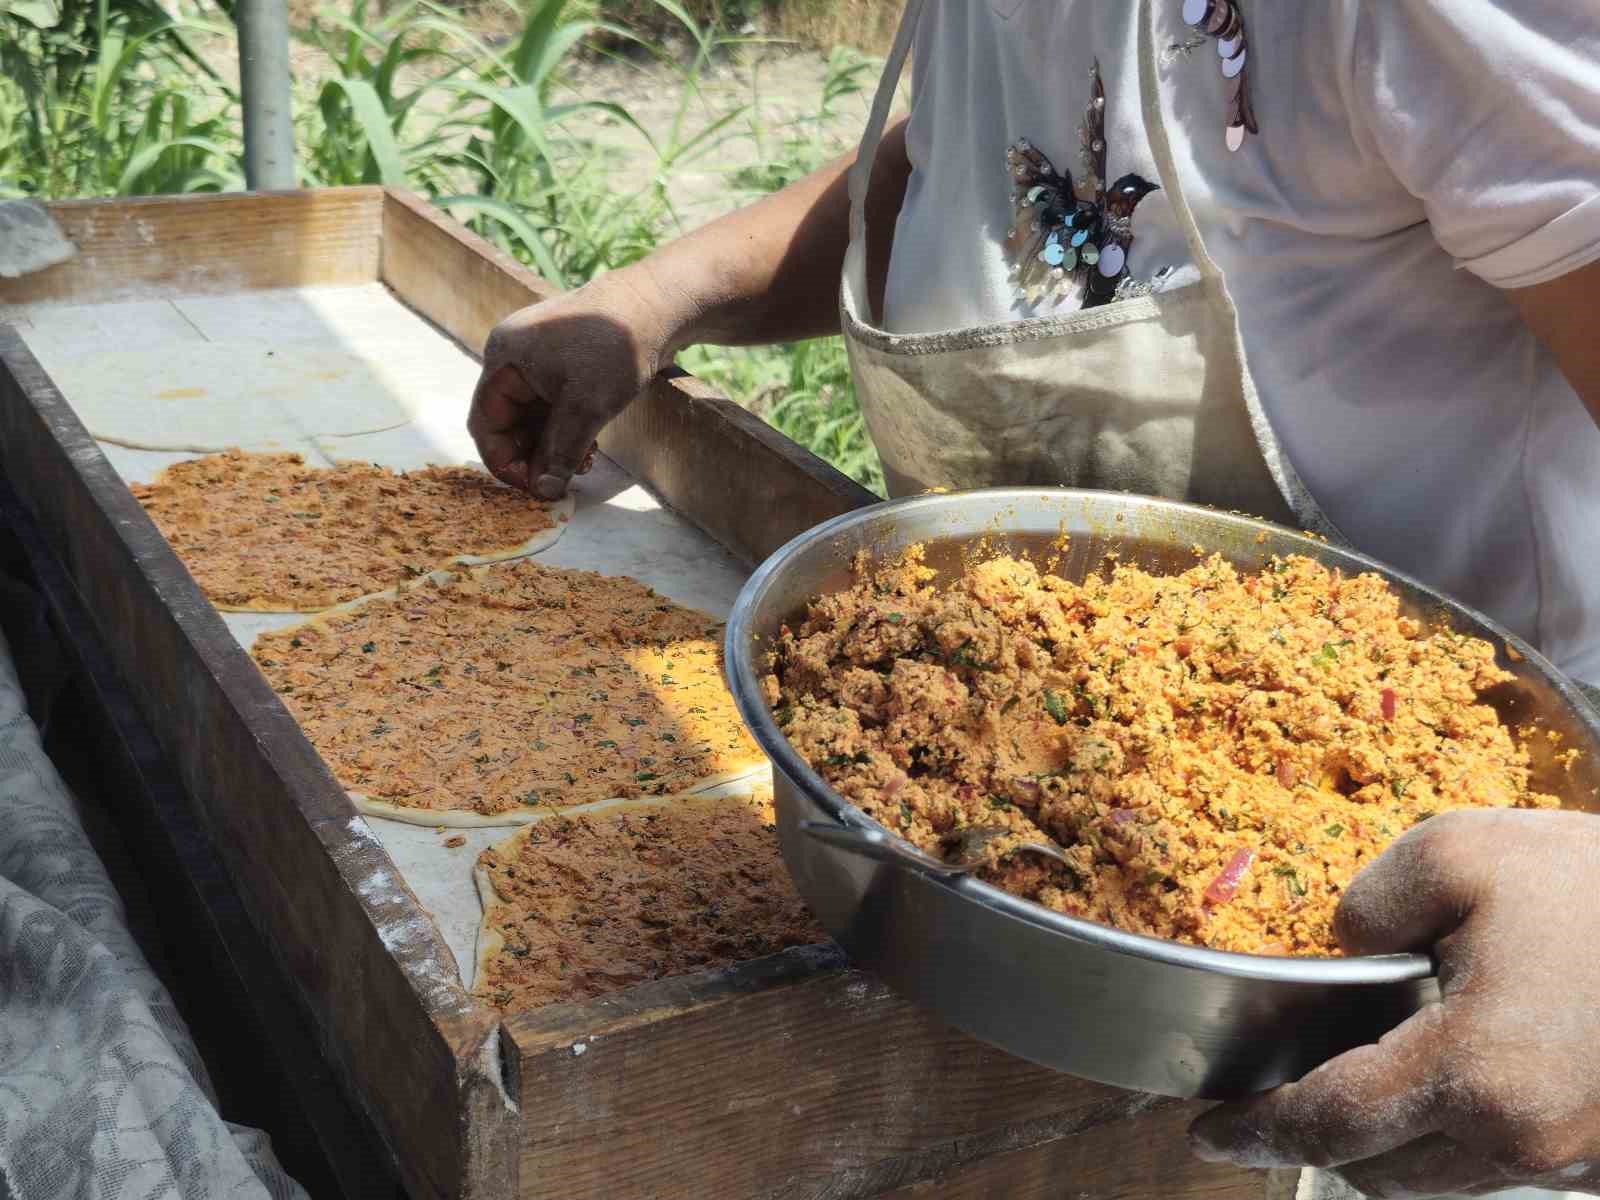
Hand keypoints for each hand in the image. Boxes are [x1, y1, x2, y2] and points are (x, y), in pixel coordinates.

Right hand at [468, 270, 676, 497]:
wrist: (657, 305)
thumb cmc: (615, 346)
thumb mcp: (585, 407)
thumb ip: (559, 451)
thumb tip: (544, 491)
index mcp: (504, 359)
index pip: (486, 423)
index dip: (504, 462)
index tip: (533, 489)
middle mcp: (514, 357)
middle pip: (508, 423)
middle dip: (533, 456)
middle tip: (561, 482)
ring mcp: (538, 359)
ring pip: (533, 419)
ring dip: (553, 447)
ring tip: (582, 464)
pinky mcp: (562, 364)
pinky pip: (552, 407)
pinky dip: (565, 431)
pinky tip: (588, 449)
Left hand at [1189, 808, 1599, 1197]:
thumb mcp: (1462, 851)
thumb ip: (1369, 903)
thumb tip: (1342, 950)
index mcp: (1475, 1074)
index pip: (1329, 1124)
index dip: (1258, 1131)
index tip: (1207, 1135)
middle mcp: (1523, 1142)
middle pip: (1377, 1173)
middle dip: (1320, 1139)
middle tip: (1284, 1093)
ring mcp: (1575, 1164)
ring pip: (1441, 1181)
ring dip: (1392, 1143)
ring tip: (1367, 1078)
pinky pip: (1504, 1167)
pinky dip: (1460, 1136)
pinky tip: (1458, 1072)